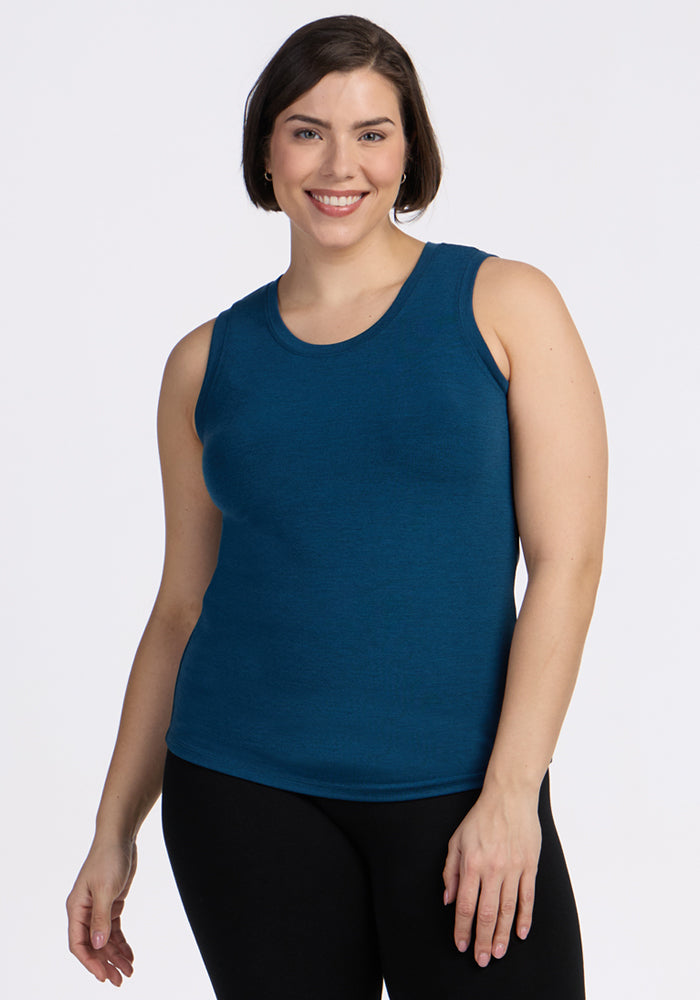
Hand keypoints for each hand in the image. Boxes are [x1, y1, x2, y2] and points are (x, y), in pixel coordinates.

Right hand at [66, 839, 137, 985]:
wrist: (119, 837)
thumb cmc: (108, 858)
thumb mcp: (106, 889)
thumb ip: (101, 919)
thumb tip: (97, 946)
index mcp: (76, 908)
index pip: (78, 944)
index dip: (90, 962)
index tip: (104, 976)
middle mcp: (85, 911)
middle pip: (93, 946)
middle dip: (105, 964)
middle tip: (121, 980)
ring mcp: (98, 908)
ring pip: (105, 940)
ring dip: (116, 955)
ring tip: (130, 971)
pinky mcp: (111, 904)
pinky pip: (114, 930)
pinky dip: (122, 942)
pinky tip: (130, 954)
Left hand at [442, 785, 540, 966]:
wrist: (509, 797)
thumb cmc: (480, 818)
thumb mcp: (456, 840)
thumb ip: (450, 871)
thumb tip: (448, 900)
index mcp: (472, 863)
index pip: (465, 905)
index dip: (462, 928)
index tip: (460, 944)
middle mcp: (493, 869)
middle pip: (486, 913)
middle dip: (482, 940)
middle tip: (481, 959)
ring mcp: (513, 868)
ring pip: (508, 909)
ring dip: (502, 934)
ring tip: (498, 953)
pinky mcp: (530, 866)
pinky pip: (528, 897)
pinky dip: (525, 917)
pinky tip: (521, 933)